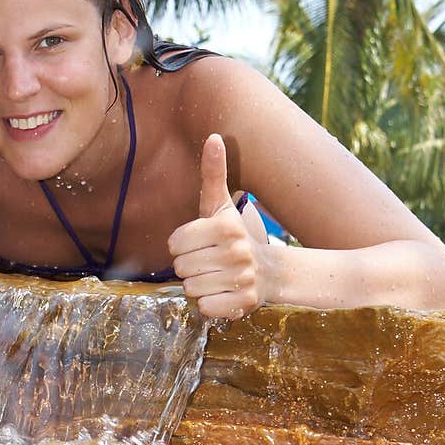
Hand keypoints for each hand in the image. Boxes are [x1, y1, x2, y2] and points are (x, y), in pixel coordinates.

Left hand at [167, 133, 267, 319]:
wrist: (270, 271)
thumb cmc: (234, 235)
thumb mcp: (221, 205)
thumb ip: (213, 173)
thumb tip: (214, 136)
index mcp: (226, 226)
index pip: (174, 243)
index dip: (181, 245)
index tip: (199, 243)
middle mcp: (236, 251)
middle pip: (180, 268)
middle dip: (189, 266)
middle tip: (208, 262)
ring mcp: (242, 278)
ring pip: (190, 288)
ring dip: (198, 285)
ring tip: (215, 276)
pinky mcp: (243, 304)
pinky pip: (204, 308)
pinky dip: (209, 304)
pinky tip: (222, 292)